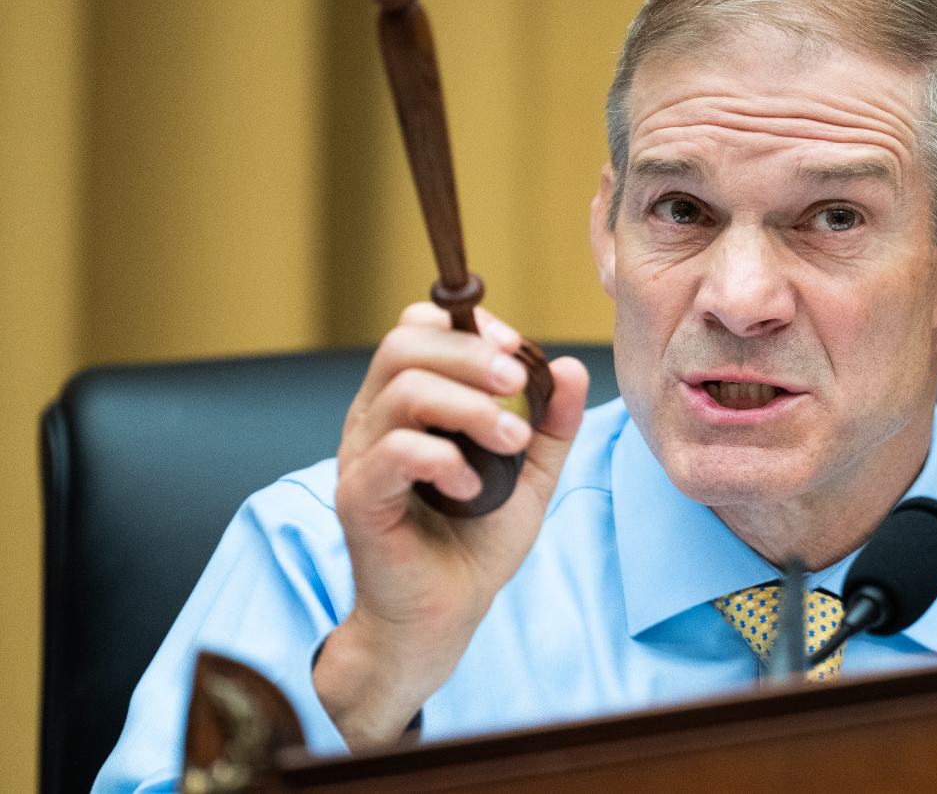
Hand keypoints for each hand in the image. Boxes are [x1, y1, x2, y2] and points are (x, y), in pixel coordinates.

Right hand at [313, 302, 588, 748]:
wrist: (445, 616)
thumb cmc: (477, 543)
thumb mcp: (530, 475)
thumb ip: (551, 424)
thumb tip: (571, 366)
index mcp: (407, 404)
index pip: (416, 329)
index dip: (468, 327)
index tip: (516, 351)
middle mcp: (374, 420)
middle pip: (403, 345)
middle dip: (471, 354)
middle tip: (518, 384)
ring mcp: (360, 457)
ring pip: (402, 392)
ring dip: (469, 407)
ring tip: (511, 442)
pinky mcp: (358, 499)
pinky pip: (393, 453)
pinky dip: (443, 458)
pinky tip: (473, 485)